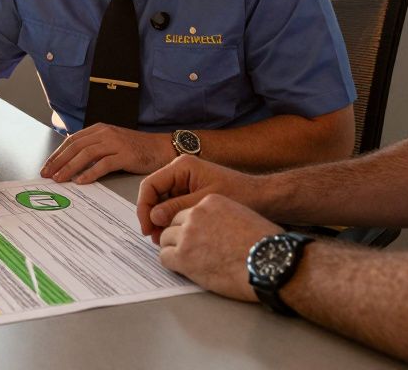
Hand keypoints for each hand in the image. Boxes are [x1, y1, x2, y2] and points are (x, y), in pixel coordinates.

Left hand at [40, 123, 174, 183]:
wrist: (162, 148)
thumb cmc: (137, 148)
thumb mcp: (111, 143)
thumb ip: (94, 148)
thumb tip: (71, 161)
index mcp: (99, 129)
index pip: (72, 140)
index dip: (57, 154)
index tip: (47, 166)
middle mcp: (105, 133)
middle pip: (76, 146)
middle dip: (59, 161)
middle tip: (47, 174)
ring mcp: (116, 143)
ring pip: (87, 154)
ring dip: (70, 167)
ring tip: (60, 179)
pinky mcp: (126, 155)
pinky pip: (104, 164)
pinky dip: (91, 173)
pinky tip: (82, 181)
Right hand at [136, 154, 256, 241]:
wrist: (263, 198)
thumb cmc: (240, 194)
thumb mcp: (204, 202)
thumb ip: (177, 208)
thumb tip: (154, 217)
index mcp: (182, 166)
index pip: (150, 185)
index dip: (144, 207)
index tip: (147, 228)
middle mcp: (180, 172)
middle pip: (154, 194)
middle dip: (152, 216)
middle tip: (155, 238)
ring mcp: (185, 182)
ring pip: (162, 202)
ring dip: (161, 221)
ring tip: (164, 239)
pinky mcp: (191, 193)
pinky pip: (173, 206)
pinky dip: (171, 220)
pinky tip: (174, 234)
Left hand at [159, 193, 279, 300]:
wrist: (269, 262)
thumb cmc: (264, 243)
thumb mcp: (242, 216)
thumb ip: (221, 217)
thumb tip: (214, 229)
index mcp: (210, 202)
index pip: (188, 211)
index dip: (191, 226)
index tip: (196, 237)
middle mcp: (195, 215)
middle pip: (174, 223)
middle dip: (179, 236)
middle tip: (189, 250)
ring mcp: (187, 235)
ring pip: (165, 239)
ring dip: (174, 249)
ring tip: (188, 261)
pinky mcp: (183, 257)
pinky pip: (164, 257)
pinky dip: (172, 263)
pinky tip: (184, 268)